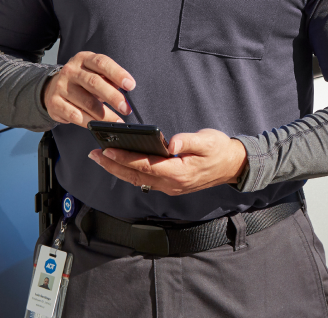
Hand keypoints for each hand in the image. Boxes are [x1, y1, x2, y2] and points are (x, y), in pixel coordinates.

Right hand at [43, 51, 134, 127]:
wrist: (52, 89)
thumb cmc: (82, 82)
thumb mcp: (95, 73)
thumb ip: (109, 78)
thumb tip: (126, 89)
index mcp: (84, 59)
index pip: (102, 63)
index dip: (118, 74)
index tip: (131, 85)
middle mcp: (71, 70)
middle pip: (94, 82)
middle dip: (113, 97)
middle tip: (126, 108)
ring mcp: (60, 86)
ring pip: (86, 102)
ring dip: (104, 115)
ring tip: (117, 121)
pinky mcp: (54, 103)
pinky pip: (75, 115)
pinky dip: (89, 122)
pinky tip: (98, 126)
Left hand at [88, 129, 248, 195]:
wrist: (233, 166)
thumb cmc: (220, 150)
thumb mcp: (208, 140)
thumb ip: (189, 141)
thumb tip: (171, 143)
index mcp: (179, 172)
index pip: (145, 165)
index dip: (124, 158)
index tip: (107, 150)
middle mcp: (171, 184)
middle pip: (135, 176)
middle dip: (113, 166)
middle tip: (94, 154)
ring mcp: (170, 187)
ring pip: (137, 181)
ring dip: (118, 170)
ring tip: (101, 159)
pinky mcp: (171, 186)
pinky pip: (144, 181)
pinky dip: (130, 173)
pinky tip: (121, 165)